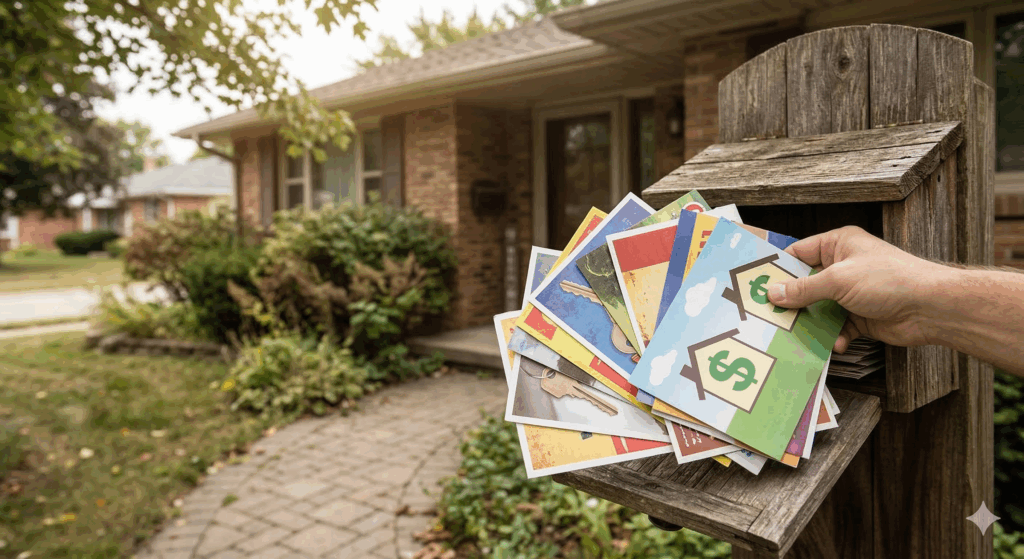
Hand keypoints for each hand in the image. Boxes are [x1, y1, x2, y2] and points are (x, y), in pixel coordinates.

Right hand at [766, 226, 951, 352]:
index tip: (755, 285)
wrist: (931, 308)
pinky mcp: (861, 317)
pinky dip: (834, 337)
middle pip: (806, 284)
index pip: (798, 253)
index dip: (778, 269)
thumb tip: (773, 293)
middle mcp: (843, 266)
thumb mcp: (838, 280)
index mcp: (838, 245)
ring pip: (819, 309)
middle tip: (769, 314)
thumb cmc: (889, 280)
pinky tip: (836, 343)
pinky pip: (837, 327)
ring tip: (795, 335)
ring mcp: (852, 293)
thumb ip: (803, 288)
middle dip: (791, 301)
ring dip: (811, 323)